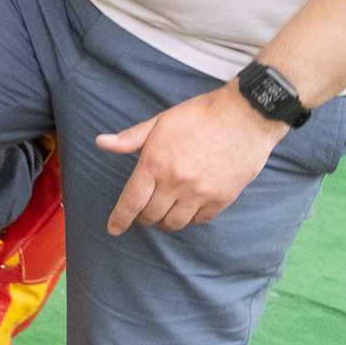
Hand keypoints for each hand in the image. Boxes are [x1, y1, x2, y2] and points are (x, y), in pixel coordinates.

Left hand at [96, 84, 283, 234]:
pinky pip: (200, 220)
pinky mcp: (222, 198)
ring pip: (175, 222)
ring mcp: (200, 193)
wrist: (245, 116)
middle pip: (151, 215)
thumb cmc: (200, 115)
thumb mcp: (160, 121)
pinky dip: (191, 218)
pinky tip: (189, 209)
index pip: (131, 201)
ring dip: (166, 221)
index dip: (120, 218)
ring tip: (165, 212)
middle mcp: (175, 182)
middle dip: (144, 216)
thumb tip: (101, 142)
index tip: (113, 229)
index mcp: (155, 163)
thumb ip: (130, 138)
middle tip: (145, 211)